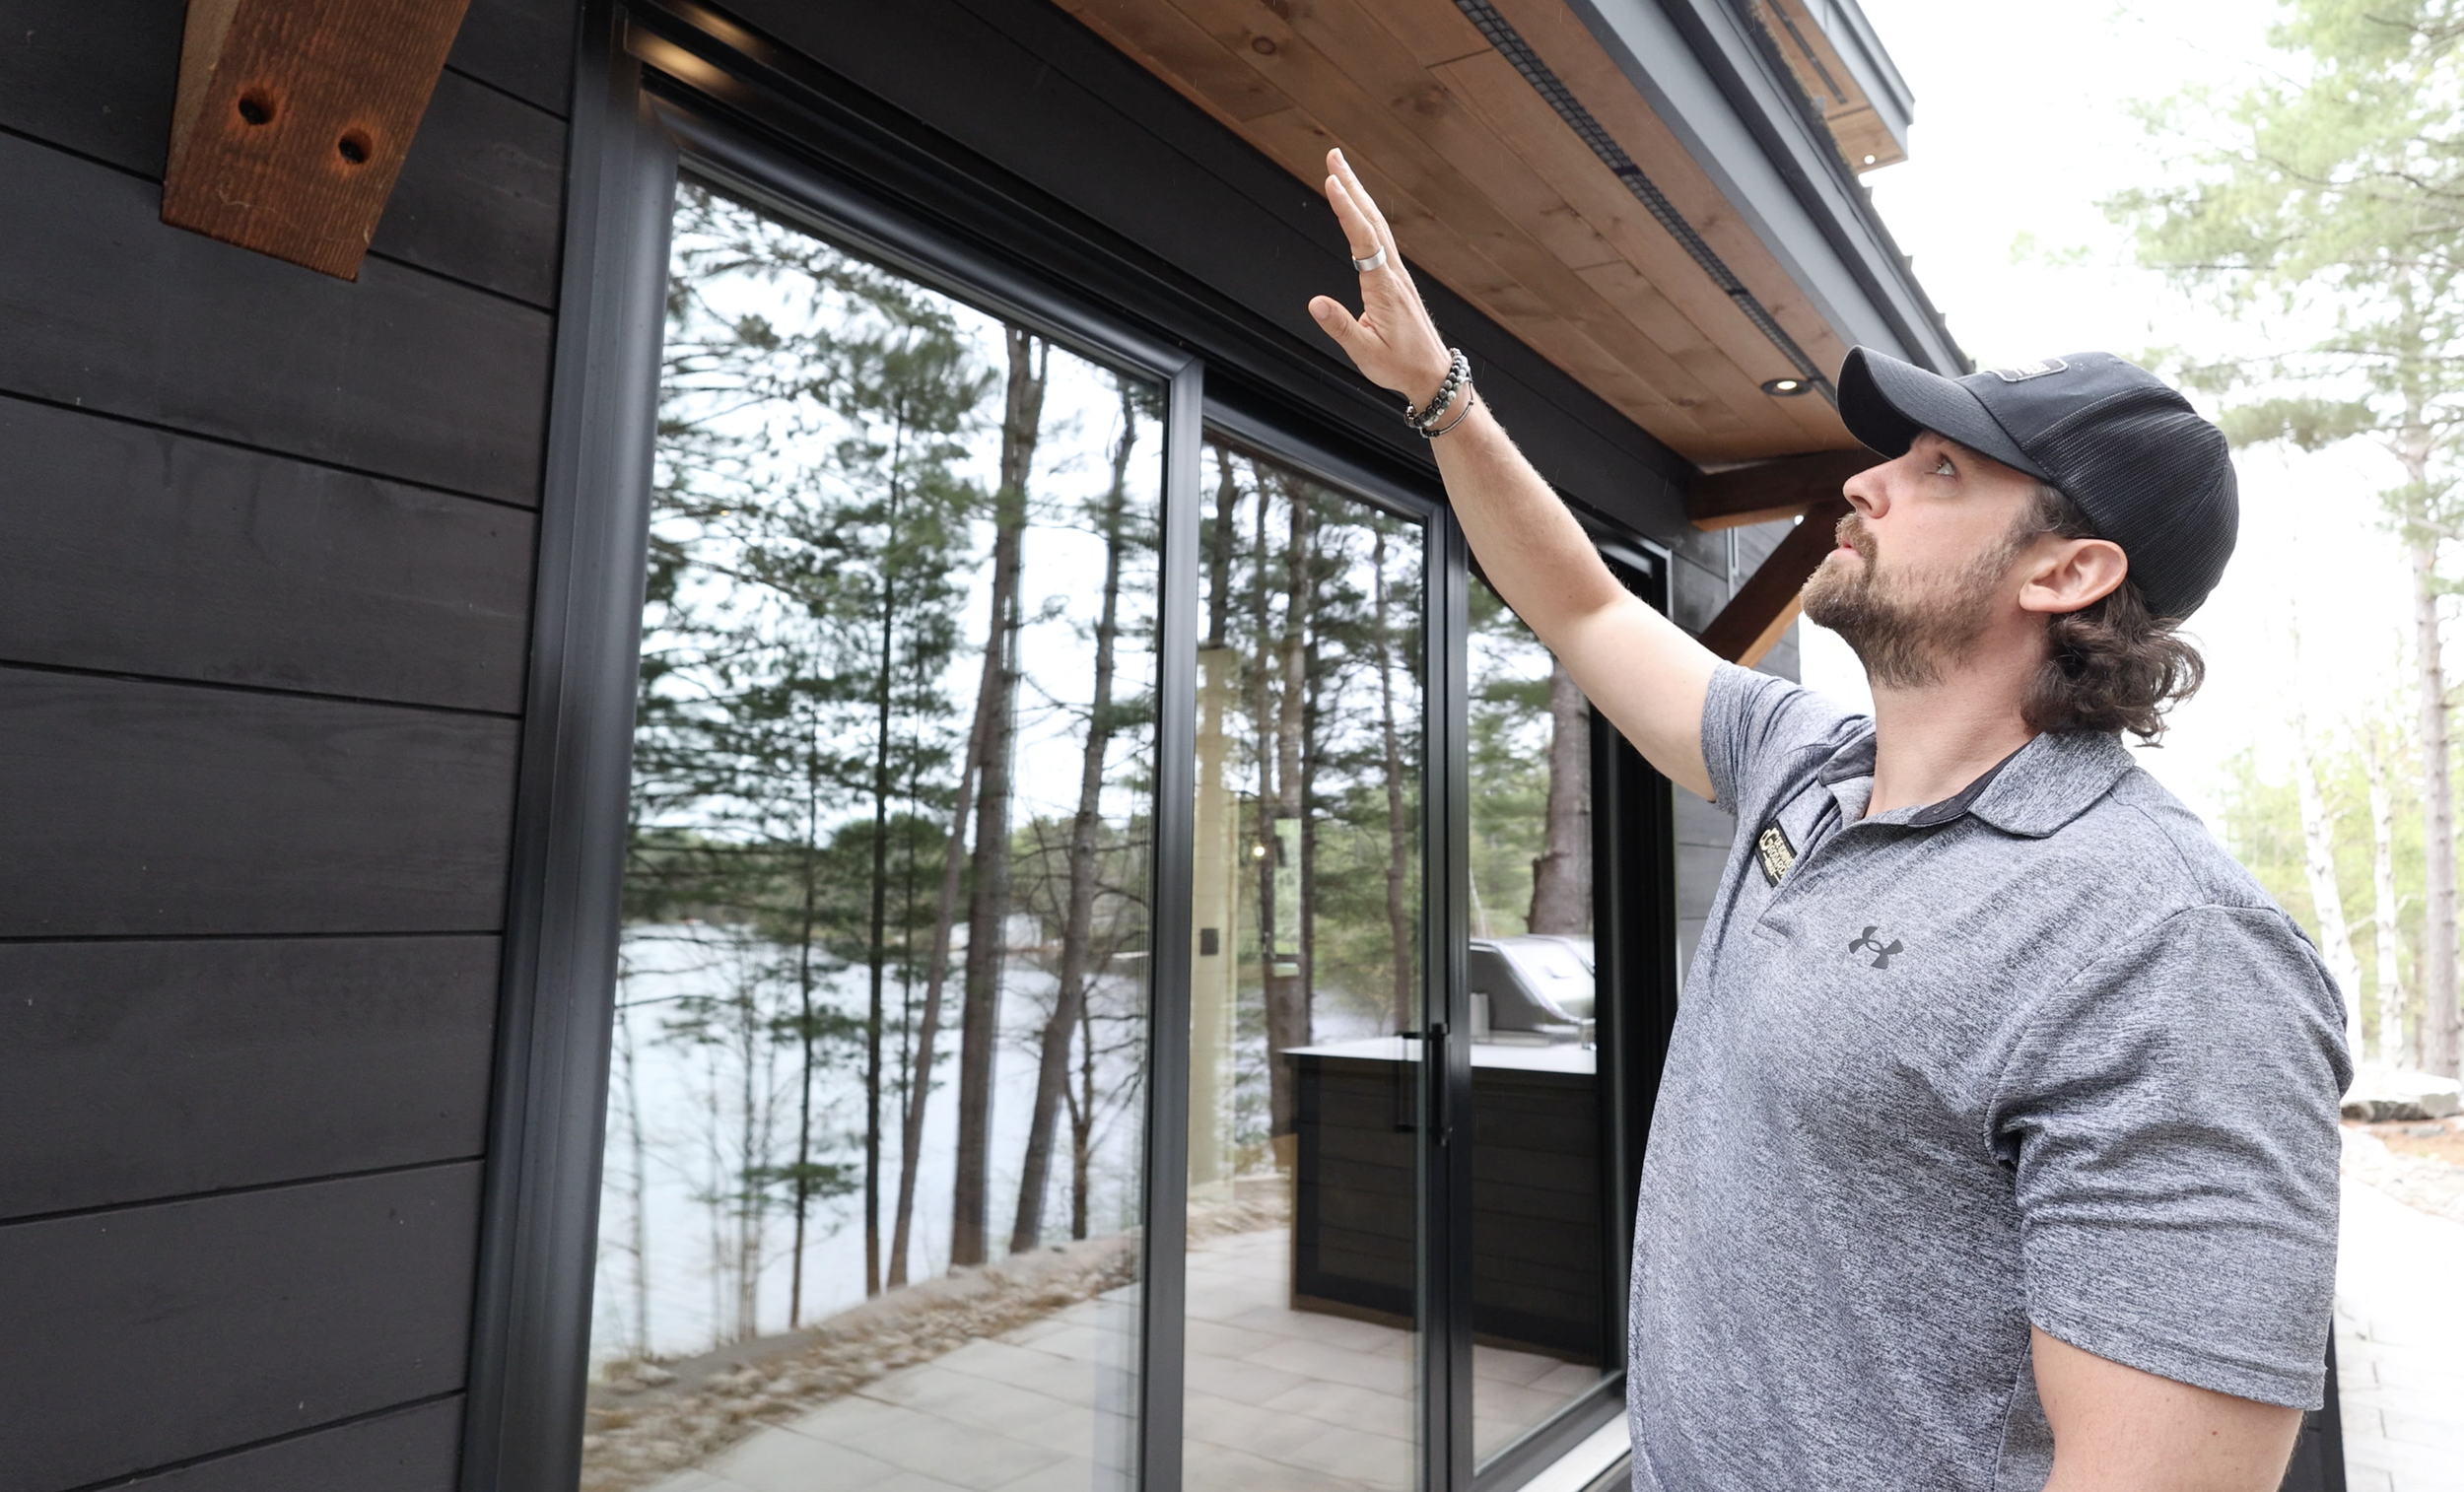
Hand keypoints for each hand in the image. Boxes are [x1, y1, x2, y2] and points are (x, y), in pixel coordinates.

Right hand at [1307, 149, 1455, 408]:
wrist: (1431, 373)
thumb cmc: (1400, 366)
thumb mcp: (1365, 353)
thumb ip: (1340, 326)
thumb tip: (1315, 303)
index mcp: (1384, 288)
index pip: (1363, 240)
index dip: (1347, 209)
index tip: (1332, 182)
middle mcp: (1392, 274)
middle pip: (1371, 220)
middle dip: (1352, 186)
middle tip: (1333, 157)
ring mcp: (1396, 274)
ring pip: (1376, 226)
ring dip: (1359, 196)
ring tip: (1340, 172)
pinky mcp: (1395, 280)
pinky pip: (1379, 239)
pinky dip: (1365, 216)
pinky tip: (1357, 209)